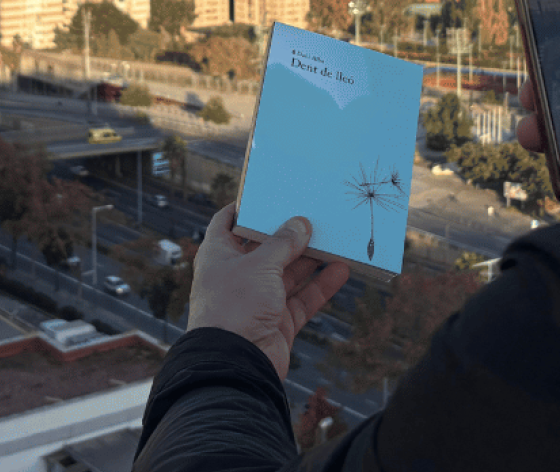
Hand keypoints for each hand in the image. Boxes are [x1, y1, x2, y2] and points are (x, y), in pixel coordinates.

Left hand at [188, 207, 349, 379]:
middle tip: (316, 215)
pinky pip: (302, 299)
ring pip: (288, 273)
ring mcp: (258, 300)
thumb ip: (283, 243)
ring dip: (310, 259)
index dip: (246, 207)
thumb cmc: (235, 307)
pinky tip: (341, 270)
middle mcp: (237, 276)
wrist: (236, 365)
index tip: (270, 194)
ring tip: (335, 240)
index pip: (228, 222)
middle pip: (266, 247)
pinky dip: (320, 286)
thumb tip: (301, 224)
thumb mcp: (259, 265)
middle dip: (290, 234)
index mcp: (218, 255)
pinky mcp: (277, 321)